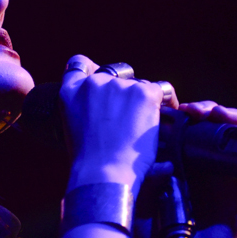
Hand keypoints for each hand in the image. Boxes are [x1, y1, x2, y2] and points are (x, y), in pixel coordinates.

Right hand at [59, 55, 166, 196]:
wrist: (102, 173)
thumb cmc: (88, 162)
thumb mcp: (72, 129)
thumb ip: (83, 108)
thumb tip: (103, 108)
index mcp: (70, 91)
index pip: (79, 64)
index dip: (91, 70)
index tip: (101, 80)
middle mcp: (94, 83)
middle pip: (115, 76)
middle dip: (122, 93)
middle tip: (127, 119)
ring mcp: (120, 86)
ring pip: (139, 85)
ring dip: (141, 102)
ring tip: (141, 128)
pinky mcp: (145, 93)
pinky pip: (162, 90)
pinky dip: (166, 102)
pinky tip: (164, 116)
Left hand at [135, 100, 236, 237]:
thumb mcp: (137, 208)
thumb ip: (143, 184)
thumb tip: (158, 163)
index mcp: (184, 172)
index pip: (191, 134)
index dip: (189, 116)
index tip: (179, 108)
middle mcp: (207, 176)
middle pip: (217, 133)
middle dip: (212, 113)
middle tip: (199, 110)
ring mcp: (226, 189)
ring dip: (234, 124)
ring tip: (222, 114)